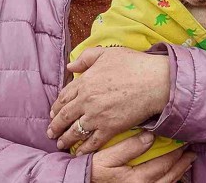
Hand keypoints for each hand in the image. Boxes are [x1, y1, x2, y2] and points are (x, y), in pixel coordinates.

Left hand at [48, 47, 170, 153]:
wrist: (155, 81)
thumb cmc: (134, 64)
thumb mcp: (108, 53)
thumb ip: (87, 58)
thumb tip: (71, 66)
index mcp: (85, 82)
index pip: (64, 97)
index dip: (56, 106)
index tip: (53, 112)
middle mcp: (87, 101)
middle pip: (65, 116)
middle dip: (55, 125)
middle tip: (50, 132)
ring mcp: (97, 116)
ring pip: (75, 131)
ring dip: (65, 139)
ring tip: (60, 144)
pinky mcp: (110, 128)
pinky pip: (92, 142)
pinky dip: (84, 149)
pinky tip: (79, 152)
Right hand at [91, 132, 196, 182]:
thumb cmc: (90, 171)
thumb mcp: (105, 158)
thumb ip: (128, 147)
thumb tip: (149, 136)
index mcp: (136, 179)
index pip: (164, 164)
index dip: (176, 152)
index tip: (184, 142)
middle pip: (169, 176)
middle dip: (182, 163)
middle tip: (190, 151)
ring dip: (178, 172)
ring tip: (186, 162)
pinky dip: (169, 180)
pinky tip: (171, 174)